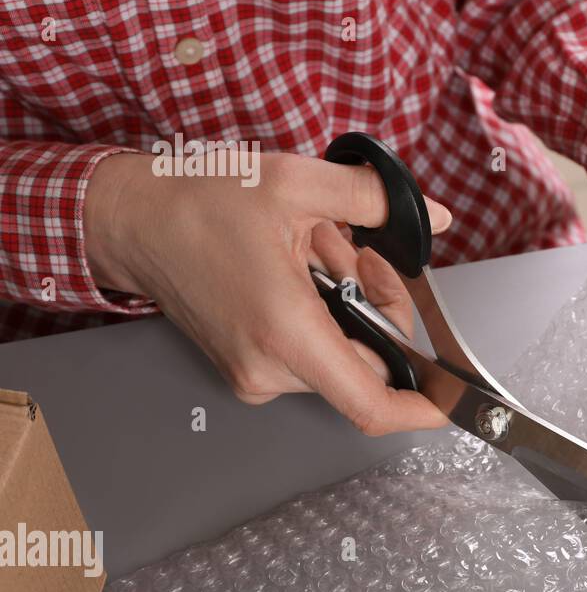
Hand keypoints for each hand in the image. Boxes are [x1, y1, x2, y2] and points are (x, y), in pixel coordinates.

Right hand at [84, 149, 451, 433]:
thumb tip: (438, 217)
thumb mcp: (296, 182)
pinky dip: (321, 311)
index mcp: (287, 333)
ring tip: (312, 249)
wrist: (130, 219)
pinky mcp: (246, 370)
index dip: (421, 409)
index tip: (452, 399)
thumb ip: (376, 200)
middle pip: (367, 362)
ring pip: (341, 351)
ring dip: (346, 300)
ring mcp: (254, 375)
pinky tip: (297, 268)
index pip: (370, 404)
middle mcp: (269, 368)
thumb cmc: (198, 202)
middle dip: (377, 303)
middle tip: (354, 249)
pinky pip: (312, 350)